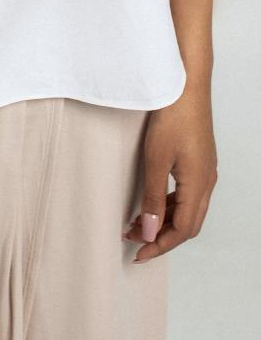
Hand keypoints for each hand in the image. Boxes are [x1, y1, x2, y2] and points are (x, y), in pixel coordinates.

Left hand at [123, 83, 217, 261]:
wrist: (186, 85)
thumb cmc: (171, 117)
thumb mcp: (155, 160)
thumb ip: (153, 198)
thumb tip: (150, 232)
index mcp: (199, 185)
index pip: (182, 231)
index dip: (160, 246)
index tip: (137, 254)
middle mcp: (207, 182)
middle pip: (188, 225)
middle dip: (162, 237)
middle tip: (133, 239)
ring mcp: (206, 171)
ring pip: (189, 210)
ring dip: (165, 220)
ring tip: (137, 221)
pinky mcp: (200, 161)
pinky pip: (189, 195)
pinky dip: (171, 205)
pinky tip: (153, 201)